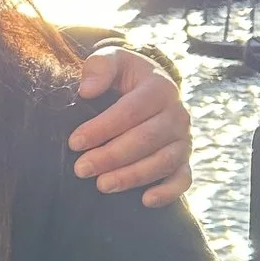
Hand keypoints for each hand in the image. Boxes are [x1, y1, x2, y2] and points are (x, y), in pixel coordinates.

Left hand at [70, 48, 192, 203]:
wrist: (149, 86)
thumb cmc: (124, 76)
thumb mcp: (112, 59)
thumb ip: (99, 66)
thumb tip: (87, 90)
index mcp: (160, 87)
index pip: (130, 111)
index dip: (102, 128)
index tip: (75, 142)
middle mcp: (177, 114)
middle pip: (146, 139)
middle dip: (111, 157)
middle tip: (81, 169)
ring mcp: (183, 138)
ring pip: (163, 161)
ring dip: (133, 176)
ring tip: (102, 185)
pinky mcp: (184, 159)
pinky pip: (183, 179)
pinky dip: (168, 192)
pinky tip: (145, 201)